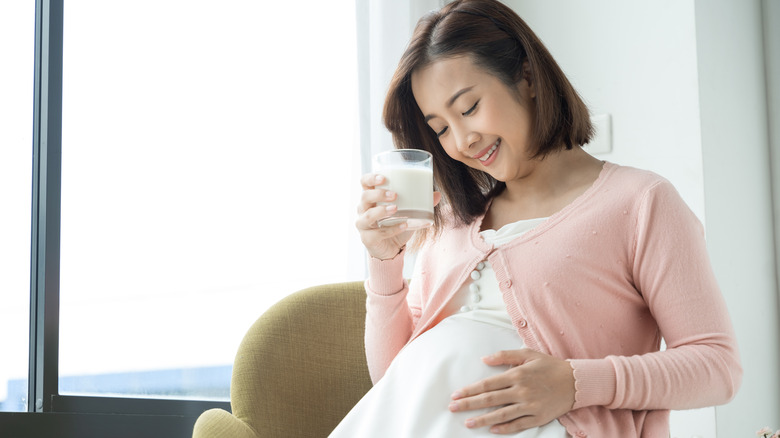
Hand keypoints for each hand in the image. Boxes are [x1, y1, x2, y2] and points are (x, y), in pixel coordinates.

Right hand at [355, 173, 439, 259]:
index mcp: (371, 197)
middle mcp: (363, 209)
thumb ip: (422, 203)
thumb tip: (437, 194)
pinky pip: (377, 233)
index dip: (370, 178)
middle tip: (395, 195)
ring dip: (381, 211)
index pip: (364, 182)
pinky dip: (391, 229)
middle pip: (365, 197)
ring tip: (395, 209)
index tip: (384, 178)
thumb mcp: (409, 212)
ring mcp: (363, 224)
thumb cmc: (396, 224)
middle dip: (379, 194)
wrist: (391, 248)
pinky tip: (403, 225)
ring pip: (368, 215)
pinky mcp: (367, 238)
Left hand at [448, 349, 574, 433]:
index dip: (469, 390)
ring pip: (501, 415)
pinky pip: (518, 425)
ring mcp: (529, 405)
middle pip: (489, 400)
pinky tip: (492, 430)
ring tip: (468, 423)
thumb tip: (483, 360)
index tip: (456, 395)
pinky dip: (504, 428)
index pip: (487, 384)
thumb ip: (504, 356)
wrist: (576, 381)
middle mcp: (521, 391)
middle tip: (453, 408)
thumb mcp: (528, 354)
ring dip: (482, 420)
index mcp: (517, 374)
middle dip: (469, 404)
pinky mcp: (538, 417)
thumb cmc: (550, 366)